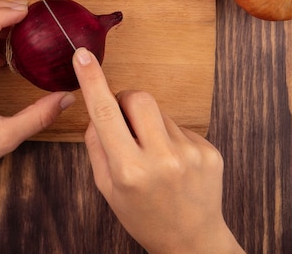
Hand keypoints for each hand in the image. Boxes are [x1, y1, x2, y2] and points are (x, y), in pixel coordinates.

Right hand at [72, 47, 243, 253]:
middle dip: (125, 101)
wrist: (192, 241)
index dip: (92, 80)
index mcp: (129, 169)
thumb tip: (97, 111)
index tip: (82, 56)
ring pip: (159, 112)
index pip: (105, 113)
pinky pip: (179, 126)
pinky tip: (173, 162)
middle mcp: (162, 158)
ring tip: (153, 155)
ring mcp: (190, 153)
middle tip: (124, 124)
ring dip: (149, 123)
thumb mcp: (106, 188)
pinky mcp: (209, 150)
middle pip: (138, 97)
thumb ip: (97, 145)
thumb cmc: (143, 216)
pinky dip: (169, 136)